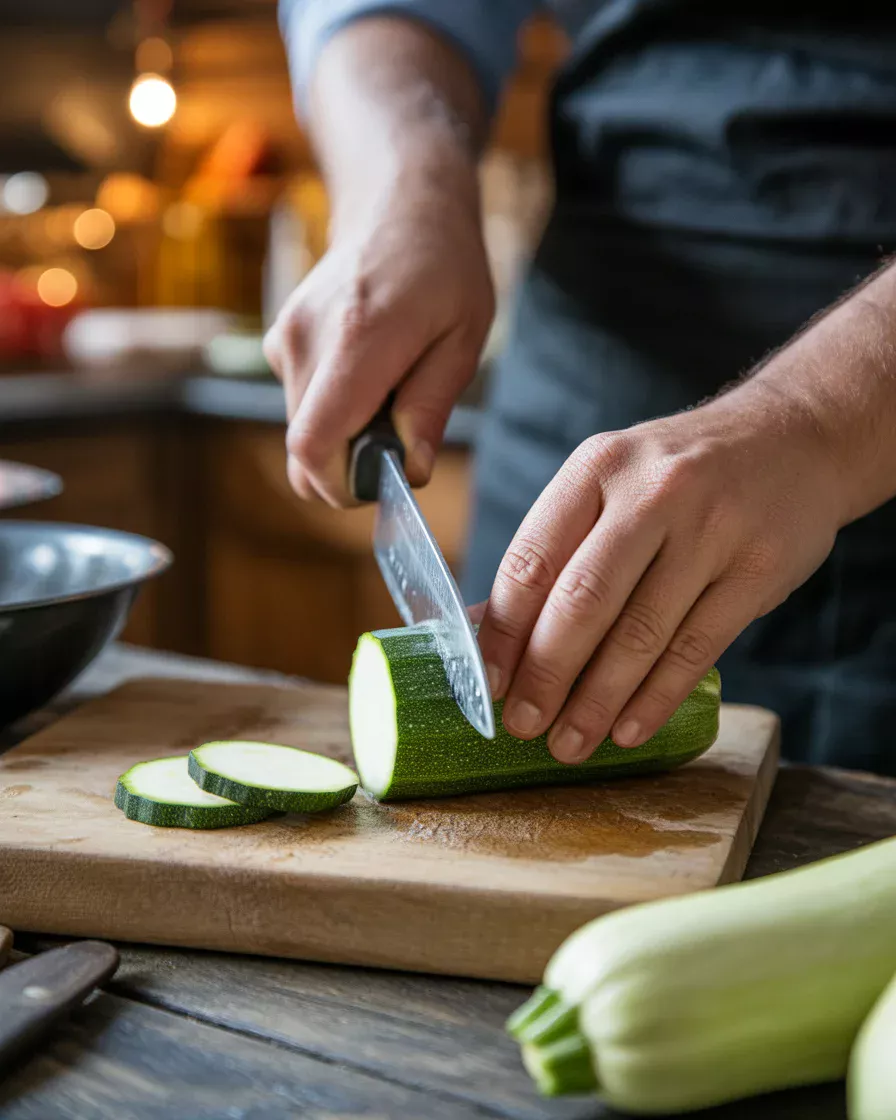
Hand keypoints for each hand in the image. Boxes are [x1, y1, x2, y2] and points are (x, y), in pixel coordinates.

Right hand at [263, 183, 493, 505]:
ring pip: (302, 432)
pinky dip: (333, 412)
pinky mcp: (280, 342)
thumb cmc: (443, 270)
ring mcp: (285, 340)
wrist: (397, 205)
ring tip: (389, 395)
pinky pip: (301, 406)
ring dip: (344, 437)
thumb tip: (410, 471)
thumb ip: (431, 407)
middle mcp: (306, 341)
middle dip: (348, 467)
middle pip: (303, 450)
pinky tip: (367, 377)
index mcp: (356, 341)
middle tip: (398, 440)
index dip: (340, 484)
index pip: (313, 445)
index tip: (381, 482)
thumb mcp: (462, 340)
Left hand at [476, 384, 846, 762]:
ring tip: (569, 744)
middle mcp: (652, 493)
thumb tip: (485, 628)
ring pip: (641, 633)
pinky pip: (697, 648)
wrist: (794, 438)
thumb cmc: (678, 475)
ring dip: (597, 701)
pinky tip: (627, 730)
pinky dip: (656, 698)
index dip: (503, 631)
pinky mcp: (758, 569)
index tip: (485, 683)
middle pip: (583, 600)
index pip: (533, 559)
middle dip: (545, 675)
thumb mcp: (609, 484)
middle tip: (522, 725)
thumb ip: (554, 551)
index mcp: (597, 468)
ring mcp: (711, 530)